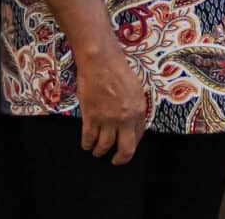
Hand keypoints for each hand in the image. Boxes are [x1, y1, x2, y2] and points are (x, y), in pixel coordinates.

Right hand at [73, 42, 150, 163]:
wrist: (101, 63)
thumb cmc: (119, 72)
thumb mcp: (136, 90)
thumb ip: (135, 107)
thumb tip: (131, 122)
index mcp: (138, 111)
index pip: (138, 136)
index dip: (132, 144)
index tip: (126, 147)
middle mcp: (124, 119)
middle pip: (125, 149)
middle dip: (120, 159)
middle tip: (115, 161)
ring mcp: (107, 119)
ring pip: (104, 146)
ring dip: (100, 151)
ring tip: (97, 151)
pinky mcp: (91, 117)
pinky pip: (88, 138)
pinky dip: (87, 144)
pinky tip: (87, 144)